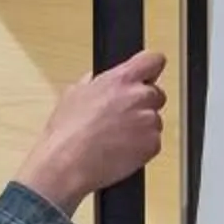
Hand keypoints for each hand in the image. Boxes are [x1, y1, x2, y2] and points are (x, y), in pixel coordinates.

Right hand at [14, 50, 166, 214]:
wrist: (67, 163)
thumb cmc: (67, 132)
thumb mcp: (73, 94)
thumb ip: (93, 82)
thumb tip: (96, 80)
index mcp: (121, 79)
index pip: (153, 60)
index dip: (151, 69)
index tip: (147, 76)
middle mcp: (138, 96)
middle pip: (157, 94)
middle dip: (144, 105)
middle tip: (123, 118)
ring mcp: (148, 120)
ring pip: (155, 121)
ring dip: (142, 129)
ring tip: (117, 139)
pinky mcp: (152, 144)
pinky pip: (153, 143)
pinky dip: (142, 149)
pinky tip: (121, 151)